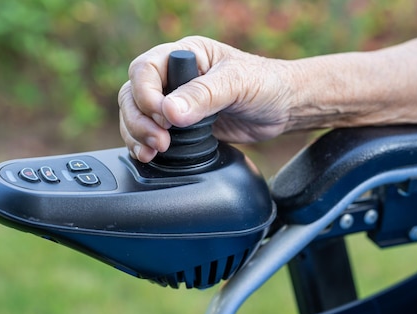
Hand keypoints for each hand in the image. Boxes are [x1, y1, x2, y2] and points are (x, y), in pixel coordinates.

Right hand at [118, 36, 295, 161]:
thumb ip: (204, 96)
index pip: (145, 70)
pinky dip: (144, 146)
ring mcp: (175, 103)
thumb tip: (170, 112)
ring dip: (137, 135)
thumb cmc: (266, 84)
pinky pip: (150, 135)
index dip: (147, 95)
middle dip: (139, 121)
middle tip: (160, 142)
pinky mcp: (180, 128)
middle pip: (133, 95)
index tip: (164, 117)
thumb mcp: (237, 84)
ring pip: (137, 117)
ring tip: (153, 152)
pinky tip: (149, 156)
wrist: (283, 108)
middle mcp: (174, 77)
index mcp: (184, 55)